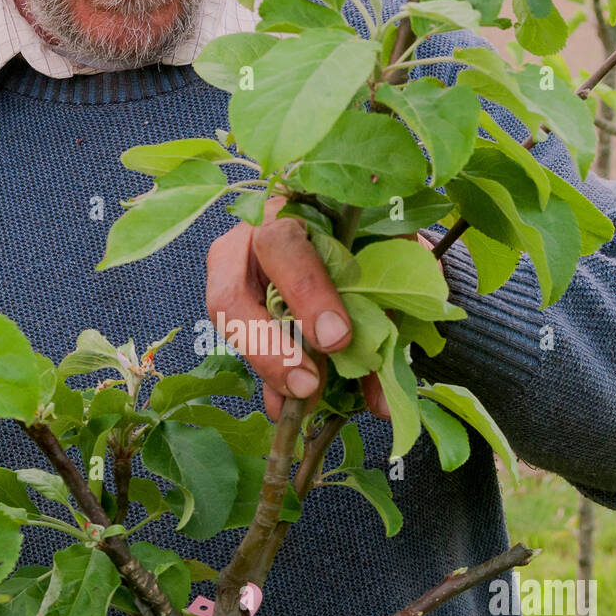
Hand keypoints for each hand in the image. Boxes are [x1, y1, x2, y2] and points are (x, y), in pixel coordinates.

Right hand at [206, 200, 391, 422]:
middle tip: (306, 384)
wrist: (357, 223)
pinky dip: (267, 380)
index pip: (281, 245)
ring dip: (266, 367)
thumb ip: (385, 317)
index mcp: (287, 209)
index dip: (306, 293)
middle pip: (232, 295)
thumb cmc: (366, 232)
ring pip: (229, 325)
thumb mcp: (386, 259)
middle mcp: (247, 241)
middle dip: (268, 346)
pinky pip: (244, 349)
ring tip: (300, 400)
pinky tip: (284, 406)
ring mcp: (234, 275)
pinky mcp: (240, 309)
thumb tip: (384, 402)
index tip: (336, 338)